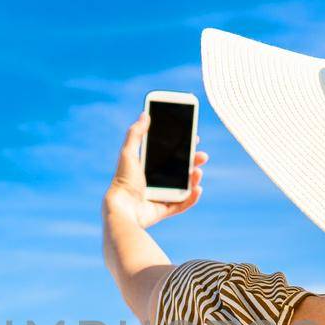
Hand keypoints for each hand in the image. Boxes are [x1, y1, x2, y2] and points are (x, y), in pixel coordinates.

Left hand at [103, 113, 207, 227]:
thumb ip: (136, 134)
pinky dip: (192, 198)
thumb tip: (145, 114)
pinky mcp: (162, 210)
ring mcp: (159, 196)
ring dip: (194, 178)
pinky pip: (182, 204)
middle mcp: (154, 181)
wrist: (122, 207)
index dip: (182, 146)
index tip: (194, 138)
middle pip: (179, 169)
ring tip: (198, 172)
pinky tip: (198, 189)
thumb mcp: (128, 153)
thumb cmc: (123, 180)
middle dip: (193, 161)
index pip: (168, 154)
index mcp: (146, 167)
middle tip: (202, 155)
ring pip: (183, 186)